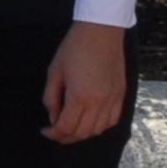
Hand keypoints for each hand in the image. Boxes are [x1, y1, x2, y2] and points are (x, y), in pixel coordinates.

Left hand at [40, 21, 127, 143]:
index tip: (45, 130)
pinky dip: (100, 126)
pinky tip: (91, 121)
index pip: (65, 128)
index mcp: (80, 96)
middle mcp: (98, 102)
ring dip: (82, 134)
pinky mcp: (121, 95)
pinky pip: (112, 121)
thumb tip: (53, 116)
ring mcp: (112, 100)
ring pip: (98, 130)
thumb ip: (51, 97)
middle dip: (65, 137)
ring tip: (72, 126)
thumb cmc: (75, 47)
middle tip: (55, 131)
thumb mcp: (55, 71)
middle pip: (81, 133)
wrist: (101, 30)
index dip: (53, 134)